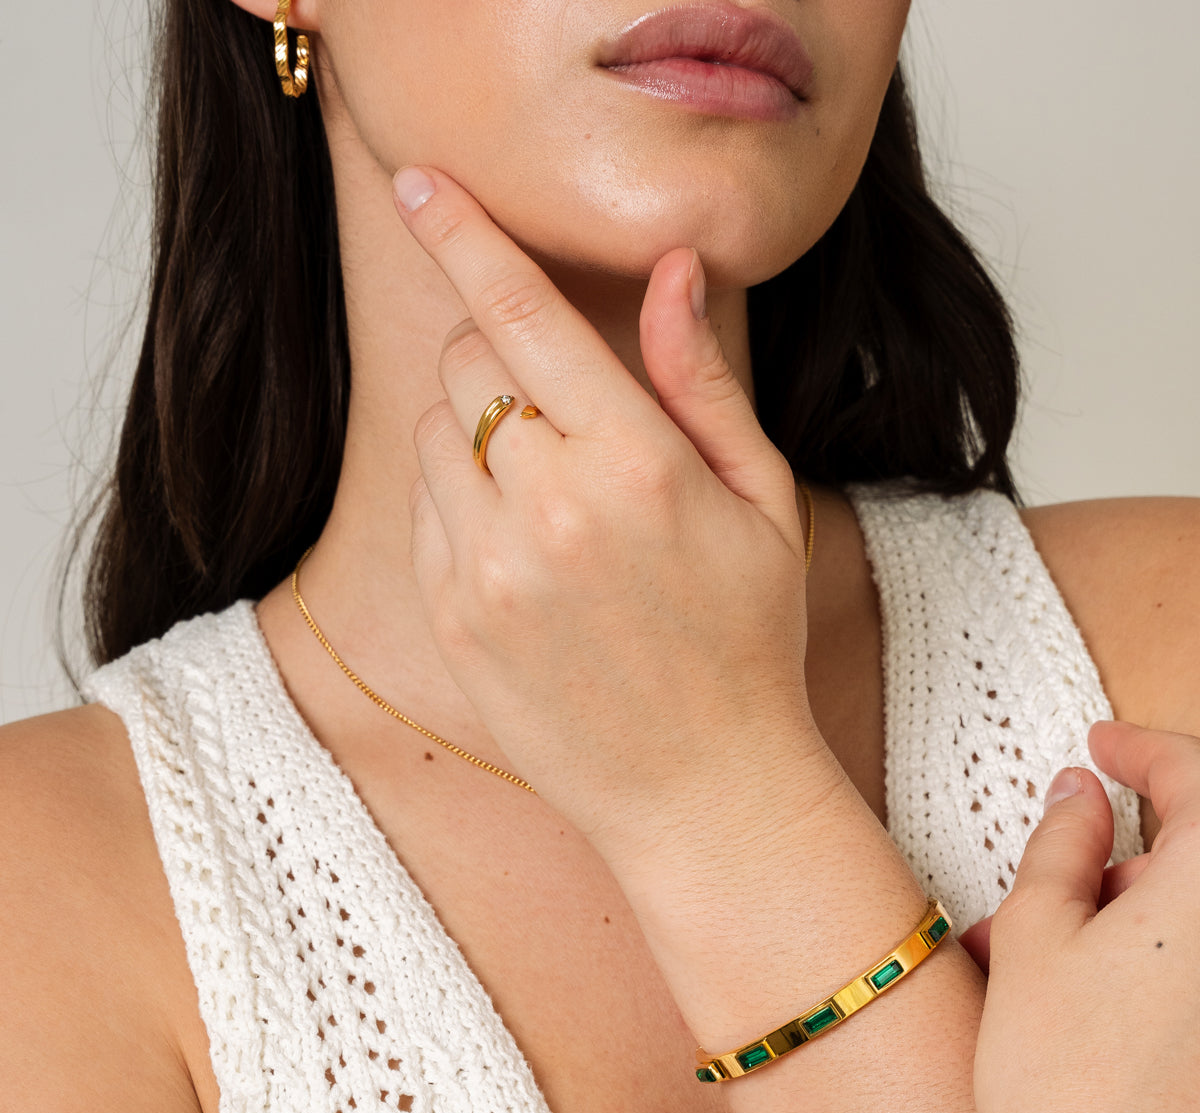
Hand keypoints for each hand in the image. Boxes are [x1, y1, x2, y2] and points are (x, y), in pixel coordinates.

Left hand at [395, 166, 831, 866]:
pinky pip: (425, 510)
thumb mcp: (762, 502)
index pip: (523, 316)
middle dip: (501, 358)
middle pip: (466, 363)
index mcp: (635, 466)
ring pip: (435, 433)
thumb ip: (704, 382)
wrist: (700, 791)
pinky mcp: (449, 618)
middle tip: (563, 413)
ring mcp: (485, 570)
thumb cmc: (748, 642)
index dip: (467, 238)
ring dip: (479, 432)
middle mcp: (546, 511)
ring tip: (553, 499)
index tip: (421, 183)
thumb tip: (674, 272)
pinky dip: (462, 500)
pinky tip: (528, 555)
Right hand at [974, 721, 1199, 1112]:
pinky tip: (1099, 995)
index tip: (1106, 744)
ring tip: (1054, 955)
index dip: (1143, 746)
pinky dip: (1162, 961)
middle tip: (1064, 877)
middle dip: (1129, 853)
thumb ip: (1062, 843)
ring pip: (1198, 914)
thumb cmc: (1067, 1089)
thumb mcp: (1037, 935)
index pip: (1198, 774)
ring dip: (1136, 913)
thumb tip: (1078, 793)